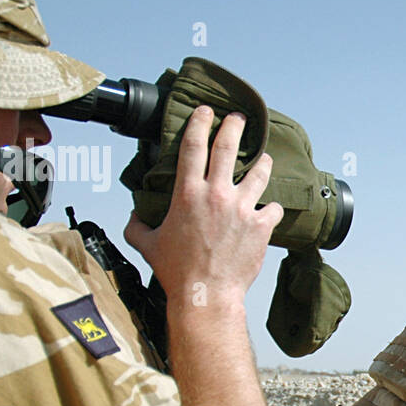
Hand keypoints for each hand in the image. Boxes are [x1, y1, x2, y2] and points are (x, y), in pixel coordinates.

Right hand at [123, 107, 282, 309]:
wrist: (206, 294)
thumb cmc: (176, 271)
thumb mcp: (148, 244)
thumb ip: (137, 226)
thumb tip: (132, 217)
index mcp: (188, 193)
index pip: (194, 145)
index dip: (200, 122)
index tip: (206, 111)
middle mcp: (216, 195)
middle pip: (229, 147)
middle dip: (235, 126)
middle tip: (239, 118)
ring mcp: (242, 209)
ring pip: (259, 173)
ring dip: (262, 162)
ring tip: (265, 158)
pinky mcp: (261, 226)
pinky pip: (273, 208)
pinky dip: (272, 207)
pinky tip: (270, 209)